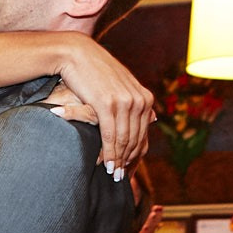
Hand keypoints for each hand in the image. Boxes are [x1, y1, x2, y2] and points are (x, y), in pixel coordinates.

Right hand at [55, 38, 153, 175]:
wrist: (77, 54)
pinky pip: (110, 135)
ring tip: (113, 175)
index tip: (130, 168)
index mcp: (145, 97)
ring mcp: (124, 102)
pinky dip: (108, 152)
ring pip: (124, 140)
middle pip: (135, 139)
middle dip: (128, 161)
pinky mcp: (108, 104)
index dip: (137, 154)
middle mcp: (139, 100)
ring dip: (118, 160)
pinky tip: (105, 164)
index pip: (143, 133)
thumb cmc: (97, 72)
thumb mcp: (123, 86)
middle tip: (121, 178)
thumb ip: (138, 104)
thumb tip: (155, 119)